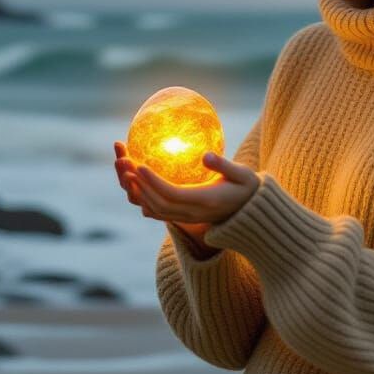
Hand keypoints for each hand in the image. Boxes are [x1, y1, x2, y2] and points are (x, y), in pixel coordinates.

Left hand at [113, 141, 259, 231]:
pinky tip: (133, 181)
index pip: (172, 195)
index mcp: (205, 201)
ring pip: (153, 209)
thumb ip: (225, 165)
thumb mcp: (243, 175)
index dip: (154, 183)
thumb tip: (207, 155)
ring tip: (123, 167)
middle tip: (124, 161)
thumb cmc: (247, 188)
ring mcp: (185, 217)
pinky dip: (141, 198)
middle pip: (157, 204)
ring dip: (134, 190)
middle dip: (137, 184)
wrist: (250, 212)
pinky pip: (156, 211)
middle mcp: (192, 213)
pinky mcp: (182, 216)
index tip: (140, 166)